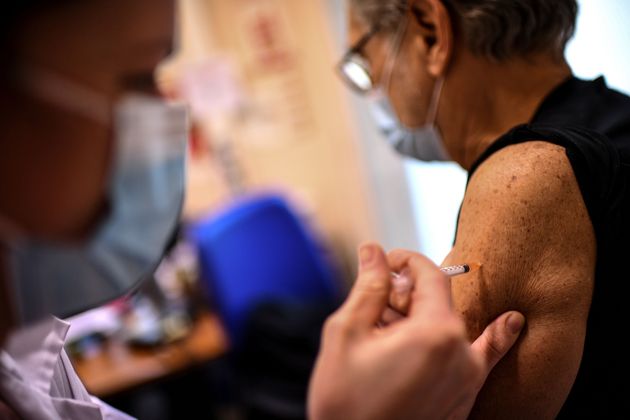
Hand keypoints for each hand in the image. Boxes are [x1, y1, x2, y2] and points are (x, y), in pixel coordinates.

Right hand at [308, 243, 524, 419]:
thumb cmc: (346, 403)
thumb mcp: (347, 335)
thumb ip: (368, 288)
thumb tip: (373, 251)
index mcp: (435, 333)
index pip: (429, 274)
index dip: (404, 260)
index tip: (383, 262)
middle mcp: (461, 354)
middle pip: (438, 301)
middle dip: (405, 293)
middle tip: (373, 305)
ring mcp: (467, 379)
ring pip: (449, 326)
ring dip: (422, 317)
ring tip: (385, 330)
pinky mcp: (464, 399)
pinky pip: (483, 359)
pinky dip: (496, 338)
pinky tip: (513, 322)